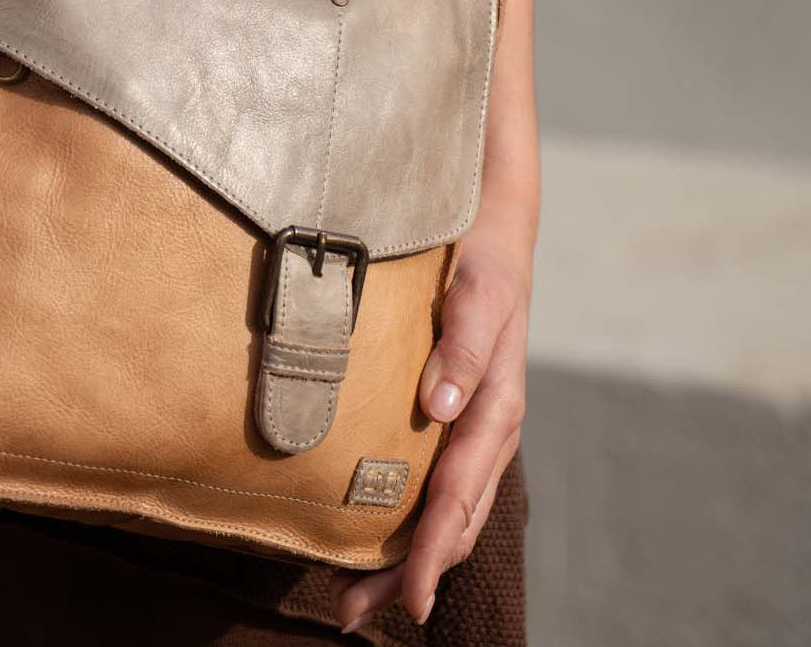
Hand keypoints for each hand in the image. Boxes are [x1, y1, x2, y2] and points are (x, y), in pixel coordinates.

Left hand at [331, 191, 533, 632]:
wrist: (493, 238)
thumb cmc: (484, 267)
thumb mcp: (478, 297)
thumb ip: (464, 349)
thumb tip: (438, 407)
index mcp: (497, 411)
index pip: (460, 495)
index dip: (434, 550)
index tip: (410, 599)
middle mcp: (485, 432)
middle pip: (450, 520)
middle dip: (407, 573)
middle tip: (351, 614)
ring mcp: (469, 429)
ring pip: (442, 511)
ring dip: (401, 557)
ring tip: (350, 596)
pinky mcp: (451, 417)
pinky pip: (433, 482)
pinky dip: (404, 518)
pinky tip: (366, 531)